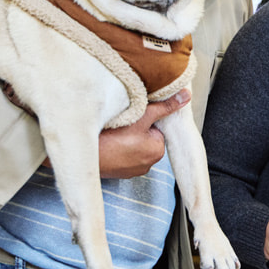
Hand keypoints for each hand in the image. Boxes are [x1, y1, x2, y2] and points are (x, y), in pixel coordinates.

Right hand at [42, 90, 190, 177]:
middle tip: (123, 120)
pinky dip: (116, 146)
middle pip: (146, 135)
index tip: (135, 112)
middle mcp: (147, 164)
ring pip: (133, 144)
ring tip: (113, 130)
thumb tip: (186, 96)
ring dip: (126, 136)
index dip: (146, 116)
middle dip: (137, 127)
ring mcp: (131, 170)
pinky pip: (121, 153)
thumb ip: (165, 106)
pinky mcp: (117, 172)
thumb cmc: (112, 137)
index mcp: (157, 151)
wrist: (83, 157)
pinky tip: (108, 140)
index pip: (157, 127)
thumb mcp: (143, 116)